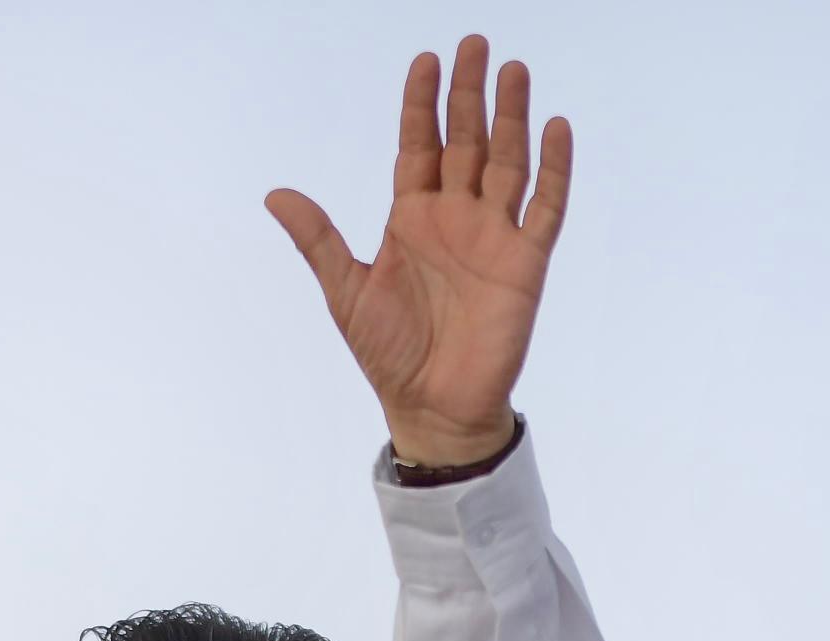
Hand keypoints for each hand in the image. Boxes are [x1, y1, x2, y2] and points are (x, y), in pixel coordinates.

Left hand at [267, 36, 570, 469]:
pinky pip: (544, 207)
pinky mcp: (525, 263)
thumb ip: (319, 240)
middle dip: (469, 93)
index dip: (421, 104)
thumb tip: (275, 195)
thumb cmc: (390, 355)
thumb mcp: (346, 292)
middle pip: (466, 141)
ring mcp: (493, 237)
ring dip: (511, 117)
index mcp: (412, 219)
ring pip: (507, 162)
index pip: (419, 145)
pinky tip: (554, 128)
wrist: (433, 408)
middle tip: (473, 44)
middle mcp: (456, 219)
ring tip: (514, 70)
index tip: (424, 60)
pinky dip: (553, 169)